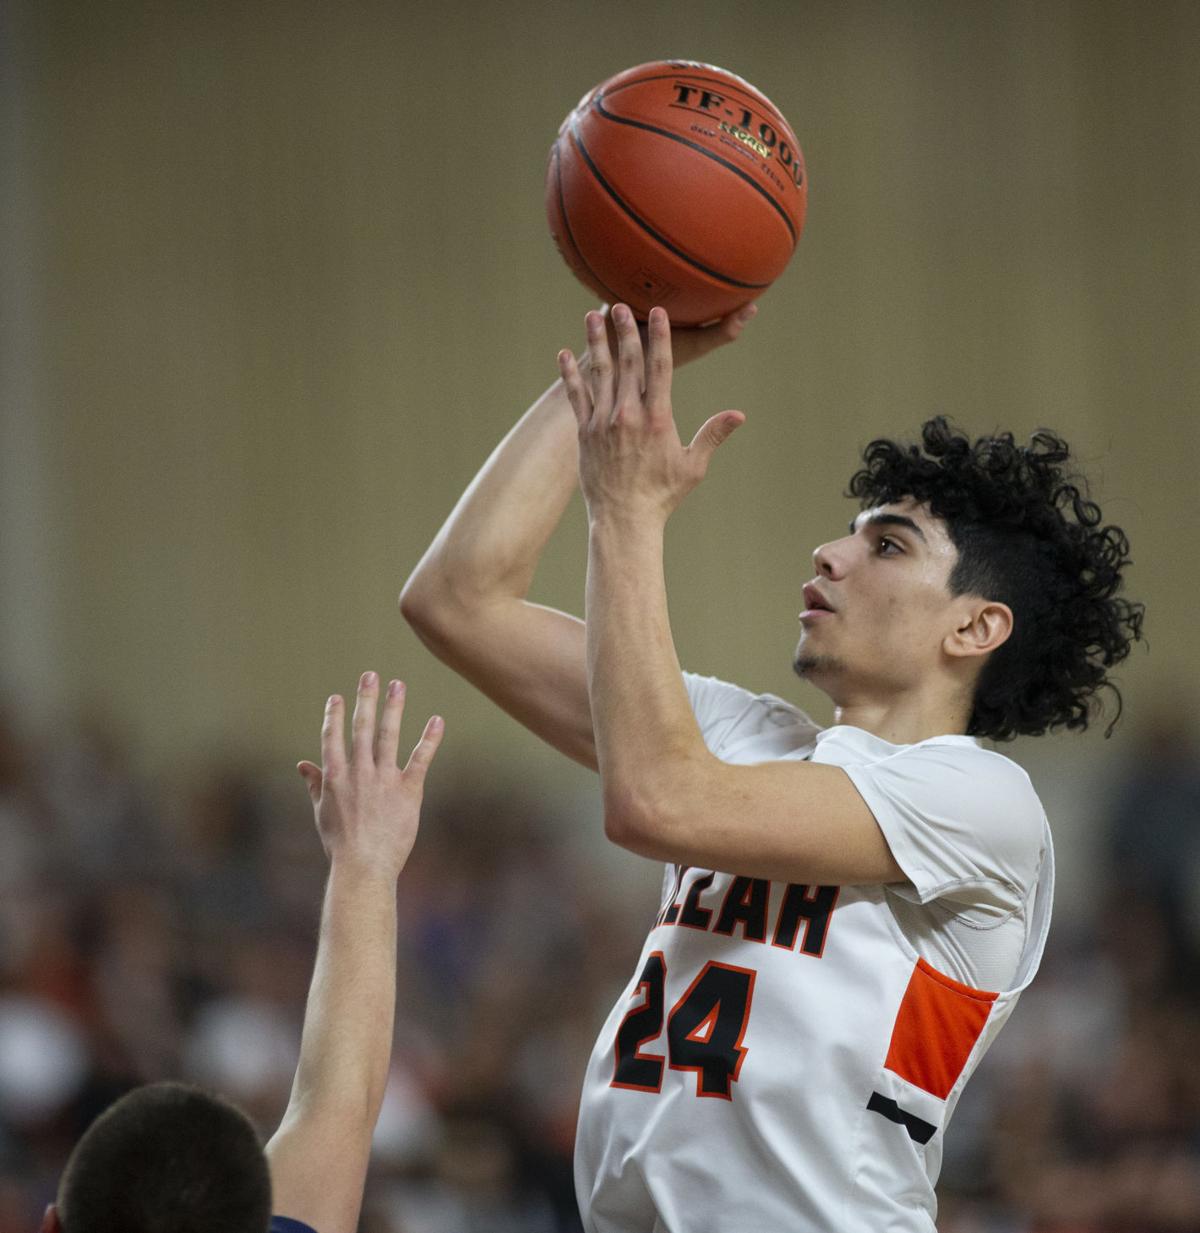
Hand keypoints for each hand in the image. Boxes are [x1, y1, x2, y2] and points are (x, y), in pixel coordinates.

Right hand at [297, 673, 443, 879]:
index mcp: (335, 777)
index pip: (333, 738)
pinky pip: (420, 759)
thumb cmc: (340, 844)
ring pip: (388, 736)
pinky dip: (429, 739)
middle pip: (362, 728)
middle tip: (371, 675)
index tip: (338, 697)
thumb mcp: (322, 812)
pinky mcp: (408, 791)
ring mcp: (383, 779)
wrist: (363, 868)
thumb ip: (315, 784)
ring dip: (393, 708)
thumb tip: (302, 764)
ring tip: (398, 685)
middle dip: (366, 699)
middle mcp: (358, 772)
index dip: (335, 715)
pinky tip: (437, 720)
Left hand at [558, 304, 744, 522]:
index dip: (659, 337)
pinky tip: (564, 354)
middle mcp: (629, 414)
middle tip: (621, 303)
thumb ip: (713, 435)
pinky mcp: (585, 433)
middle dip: (625, 330)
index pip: (660, 367)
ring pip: (599, 374)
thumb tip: (739, 415)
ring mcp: (604, 422)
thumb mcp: (693, 466)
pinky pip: (577, 397)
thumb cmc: (662, 494)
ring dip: (596, 343)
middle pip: (627, 363)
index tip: (658, 312)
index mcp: (658, 418)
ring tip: (592, 316)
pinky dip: (570, 375)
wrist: (624, 518)